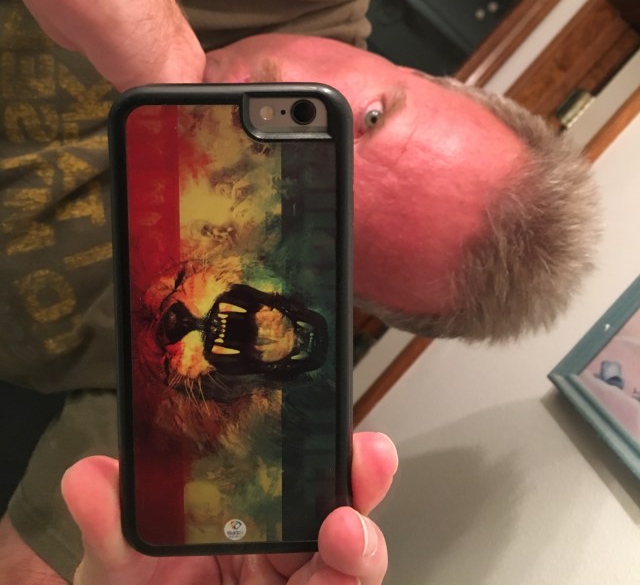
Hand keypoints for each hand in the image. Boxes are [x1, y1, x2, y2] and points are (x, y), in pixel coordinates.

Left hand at [61, 431, 396, 584]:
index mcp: (244, 515)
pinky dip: (343, 581)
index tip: (338, 425)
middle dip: (363, 480)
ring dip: (361, 546)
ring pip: (350, 564)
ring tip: (347, 532)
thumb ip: (108, 523)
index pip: (296, 471)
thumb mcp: (115, 564)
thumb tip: (88, 476)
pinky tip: (338, 572)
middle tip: (368, 458)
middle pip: (340, 509)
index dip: (323, 445)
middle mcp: (280, 551)